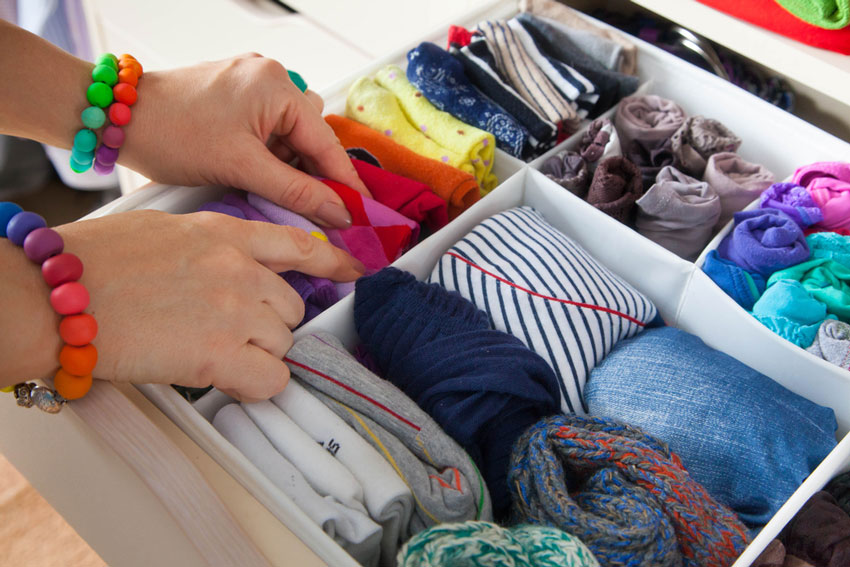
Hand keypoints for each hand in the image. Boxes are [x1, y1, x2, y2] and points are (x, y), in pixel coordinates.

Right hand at [48, 210, 363, 401]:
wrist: (55, 295)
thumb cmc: (92, 263)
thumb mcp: (163, 230)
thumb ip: (209, 243)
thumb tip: (228, 261)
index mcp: (224, 233)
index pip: (300, 245)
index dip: (333, 263)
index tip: (355, 272)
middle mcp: (239, 268)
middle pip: (291, 307)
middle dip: (268, 323)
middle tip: (228, 331)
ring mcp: (233, 311)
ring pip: (283, 343)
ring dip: (257, 354)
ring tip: (211, 352)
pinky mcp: (218, 355)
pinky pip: (271, 379)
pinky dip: (258, 385)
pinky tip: (227, 378)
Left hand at [120, 54, 369, 228]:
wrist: (119, 119)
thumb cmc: (171, 133)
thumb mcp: (241, 167)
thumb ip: (296, 191)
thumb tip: (338, 213)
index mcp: (277, 86)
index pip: (325, 142)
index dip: (345, 181)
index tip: (363, 211)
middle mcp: (270, 78)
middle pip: (311, 138)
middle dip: (314, 176)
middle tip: (322, 215)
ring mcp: (253, 86)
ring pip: (292, 137)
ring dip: (291, 169)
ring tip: (280, 196)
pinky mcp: (238, 98)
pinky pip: (271, 132)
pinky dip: (272, 158)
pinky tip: (261, 178)